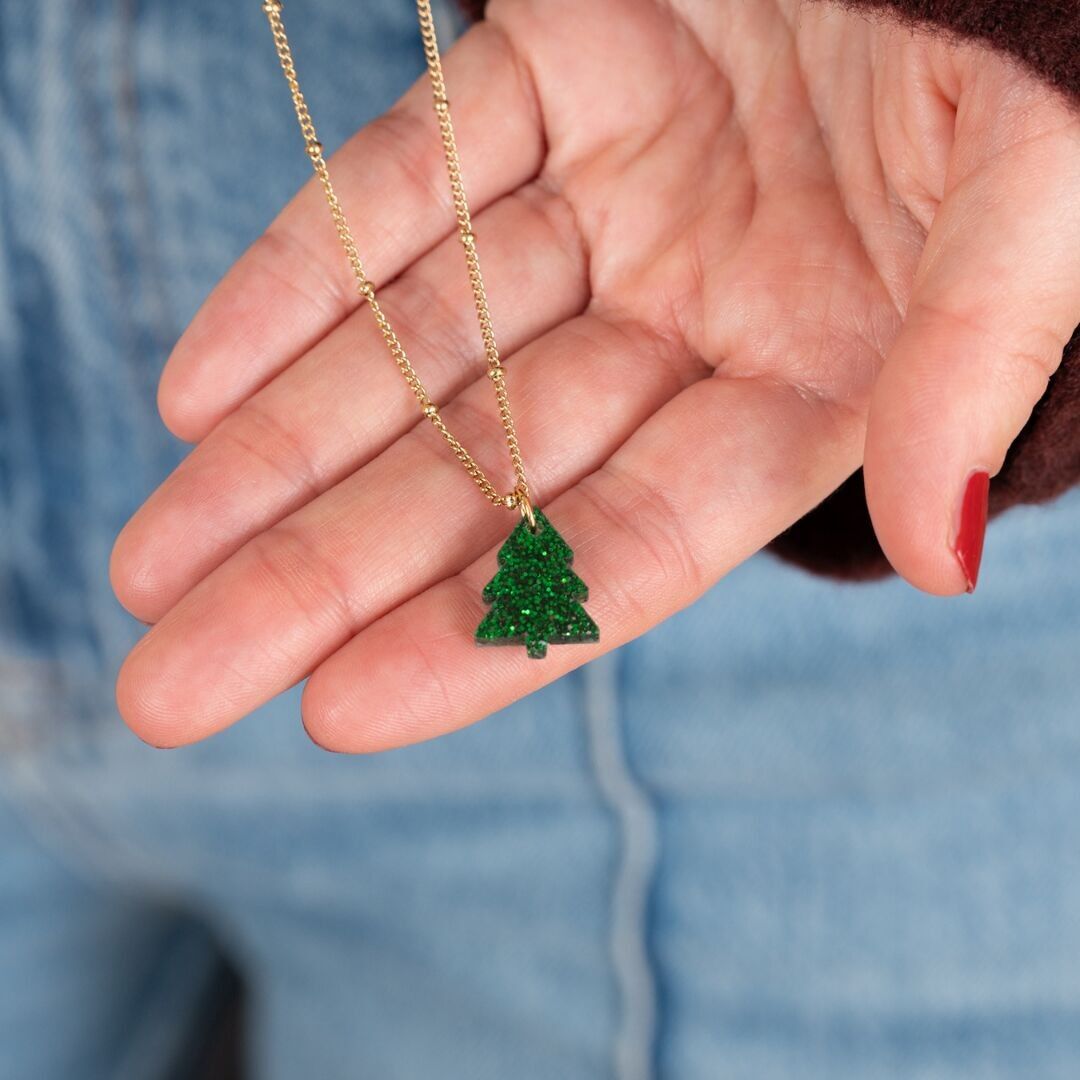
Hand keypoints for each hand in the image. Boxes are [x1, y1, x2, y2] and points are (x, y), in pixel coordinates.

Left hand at [111, 0, 1079, 749]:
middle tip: (180, 686)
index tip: (339, 711)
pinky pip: (411, 181)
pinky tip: (200, 388)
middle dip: (328, 579)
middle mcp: (705, 314)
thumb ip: (972, 368)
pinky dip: (307, 274)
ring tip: (155, 559)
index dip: (492, 635)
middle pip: (490, 478)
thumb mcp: (1041, 198)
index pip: (630, 546)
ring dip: (280, 454)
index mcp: (819, 378)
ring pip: (423, 351)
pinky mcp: (563, 67)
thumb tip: (944, 554)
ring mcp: (626, 199)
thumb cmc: (1048, 34)